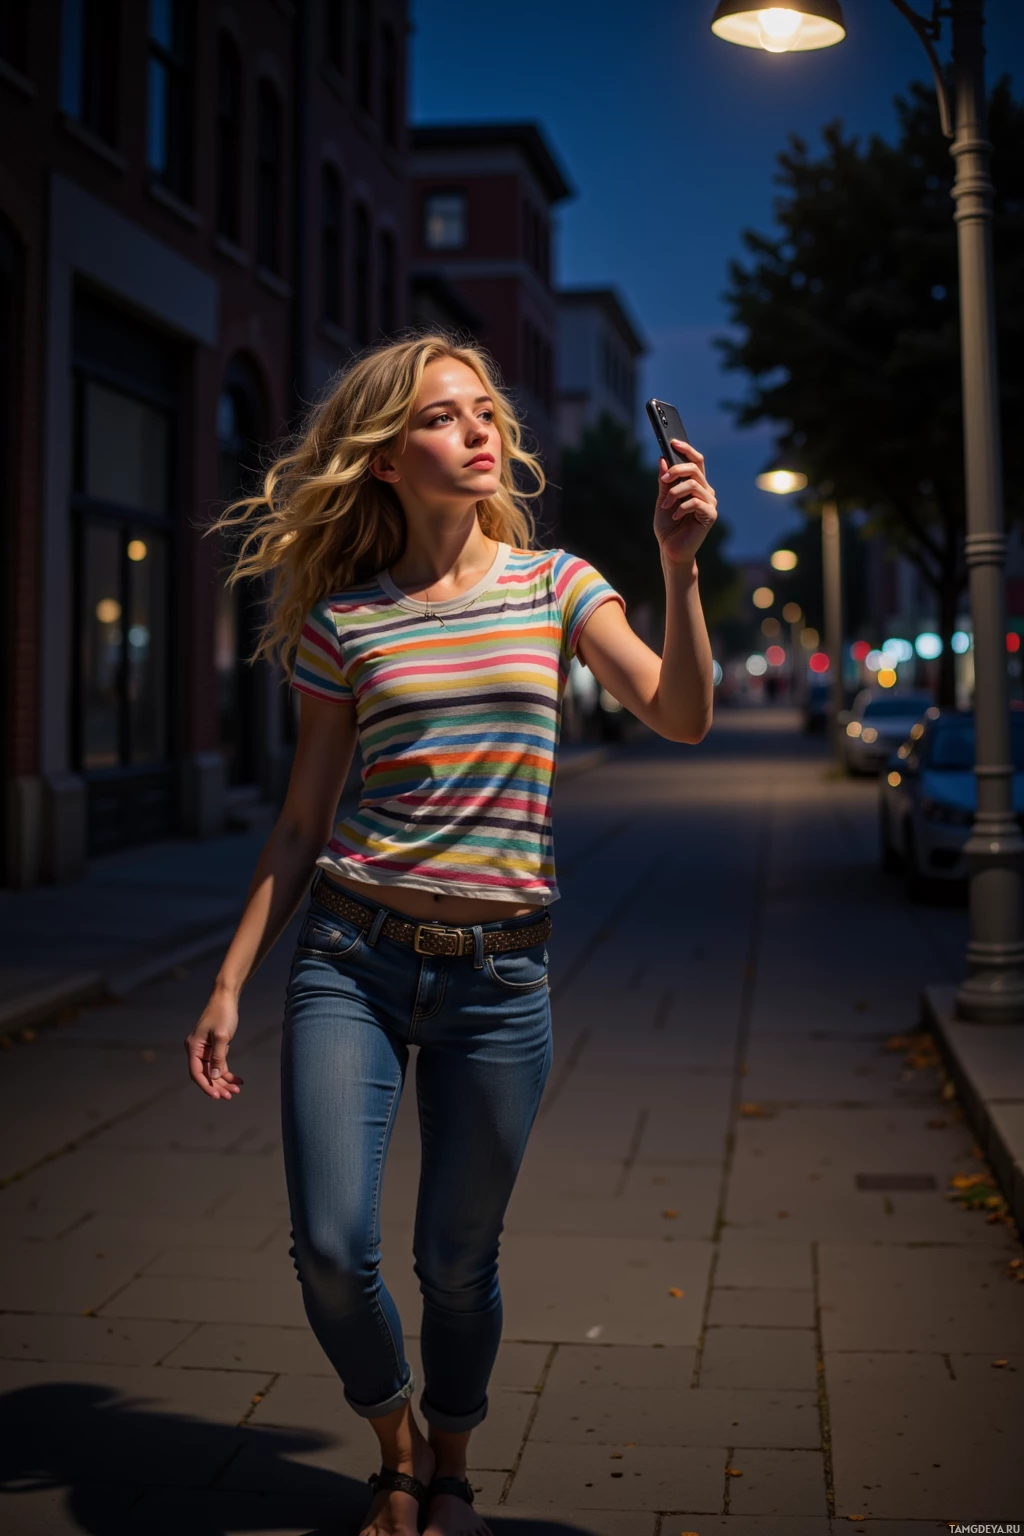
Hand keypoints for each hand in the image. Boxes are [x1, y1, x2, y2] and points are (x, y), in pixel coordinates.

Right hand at [185, 989, 243, 1099]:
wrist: (227, 997)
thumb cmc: (223, 1014)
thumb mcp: (222, 1036)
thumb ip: (218, 1057)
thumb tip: (213, 1076)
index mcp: (193, 1047)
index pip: (196, 1072)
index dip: (206, 1086)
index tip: (217, 1096)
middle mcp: (196, 1050)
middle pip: (205, 1074)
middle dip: (218, 1086)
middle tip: (230, 1096)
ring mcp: (205, 1049)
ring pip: (213, 1071)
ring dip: (224, 1081)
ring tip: (237, 1090)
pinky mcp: (215, 1047)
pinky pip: (219, 1064)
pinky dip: (228, 1072)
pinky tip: (239, 1080)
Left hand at [654, 441, 717, 568]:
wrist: (671, 550)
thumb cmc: (667, 526)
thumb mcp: (662, 499)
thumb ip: (664, 481)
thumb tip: (662, 459)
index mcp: (696, 485)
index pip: (696, 461)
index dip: (686, 450)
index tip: (672, 441)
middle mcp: (706, 491)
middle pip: (694, 469)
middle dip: (676, 471)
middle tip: (664, 479)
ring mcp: (710, 503)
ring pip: (693, 484)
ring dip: (674, 493)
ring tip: (665, 505)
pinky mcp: (710, 515)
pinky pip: (696, 502)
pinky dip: (681, 507)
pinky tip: (674, 516)